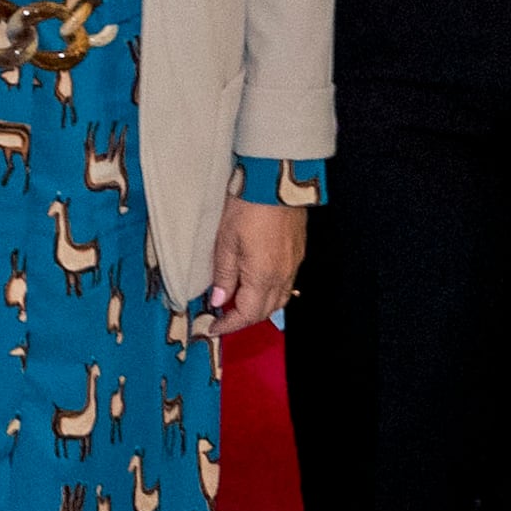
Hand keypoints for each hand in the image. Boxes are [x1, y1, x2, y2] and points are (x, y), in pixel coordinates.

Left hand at [206, 195, 308, 330]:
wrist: (276, 182)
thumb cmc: (248, 207)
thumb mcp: (225, 242)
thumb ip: (223, 275)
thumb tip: (218, 301)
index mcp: (263, 277)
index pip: (246, 314)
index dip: (228, 325)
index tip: (213, 328)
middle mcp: (282, 276)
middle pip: (264, 312)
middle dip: (243, 319)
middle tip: (222, 318)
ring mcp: (293, 265)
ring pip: (278, 300)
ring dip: (258, 307)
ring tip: (237, 302)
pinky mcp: (297, 253)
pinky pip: (286, 284)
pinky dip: (270, 292)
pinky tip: (257, 284)